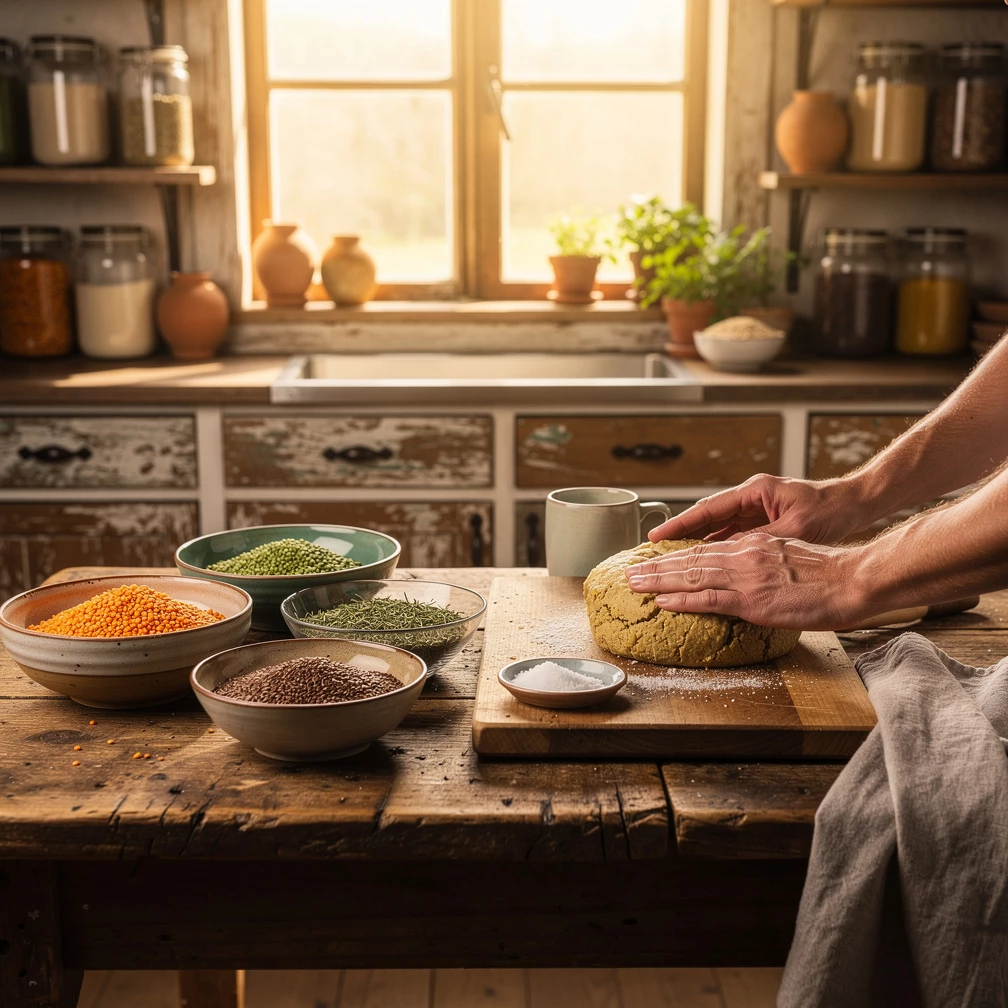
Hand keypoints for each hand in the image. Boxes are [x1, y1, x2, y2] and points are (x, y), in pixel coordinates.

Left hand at [625, 533, 862, 629]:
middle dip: (658, 567)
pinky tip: (663, 601)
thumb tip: (747, 580)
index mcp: (753, 546)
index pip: (706, 550)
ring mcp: (746, 577)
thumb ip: (763, 567)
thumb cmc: (830, 575)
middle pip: (691, 560)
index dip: (678, 557)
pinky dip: (682, 600)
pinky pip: (708, 599)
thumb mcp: (789, 559)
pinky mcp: (752, 600)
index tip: (656, 561)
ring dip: (659, 580)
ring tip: (635, 583)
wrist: (853, 579)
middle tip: (632, 571)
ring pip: (692, 576)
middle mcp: (744, 556)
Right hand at [648, 474, 871, 544]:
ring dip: (696, 544)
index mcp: (754, 492)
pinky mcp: (765, 522)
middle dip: (680, 536)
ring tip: (670, 561)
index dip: (680, 525)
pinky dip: (717, 549)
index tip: (656, 538)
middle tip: (652, 552)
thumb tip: (727, 555)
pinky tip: (704, 564)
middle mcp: (751, 498)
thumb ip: (759, 540)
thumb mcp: (794, 528)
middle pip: (706, 518)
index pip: (707, 509)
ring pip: (717, 529)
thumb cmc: (830, 511)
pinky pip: (732, 536)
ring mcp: (757, 510)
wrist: (855, 505)